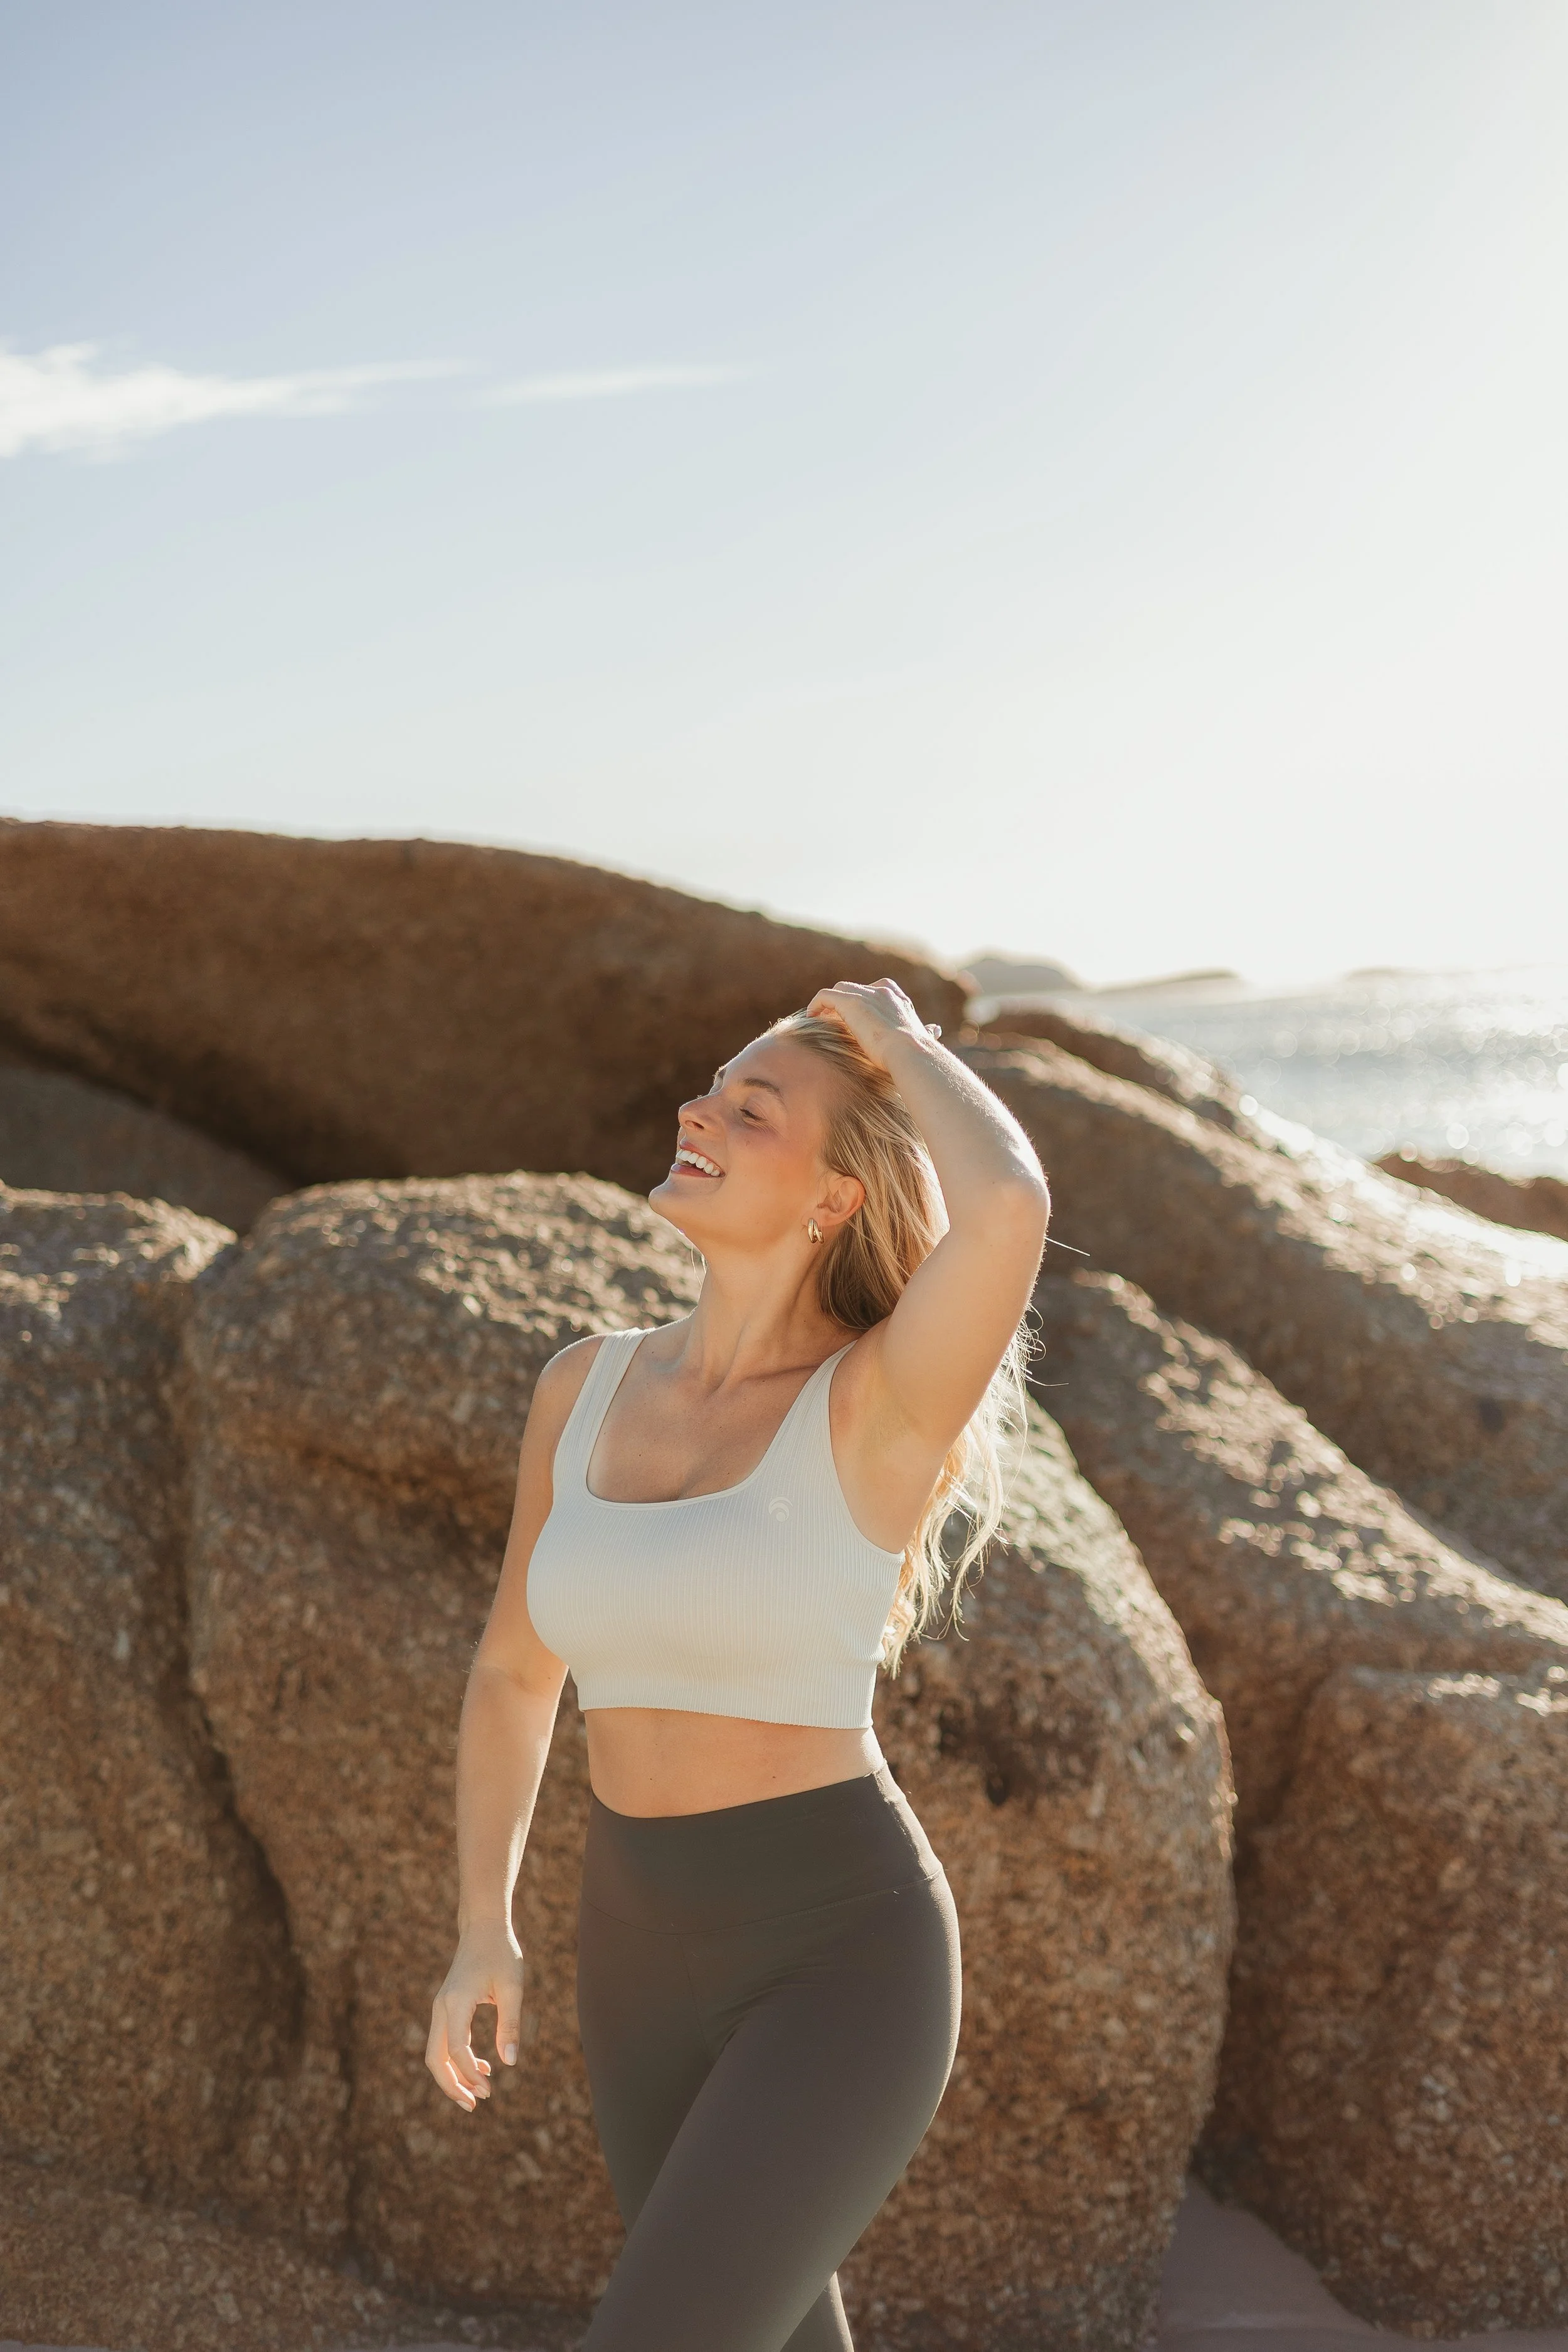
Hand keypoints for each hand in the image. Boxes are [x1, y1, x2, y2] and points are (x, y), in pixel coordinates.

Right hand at [426, 1922, 524, 2111]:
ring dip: (452, 2076)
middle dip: (451, 2086)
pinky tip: (482, 2066)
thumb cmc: (501, 1953)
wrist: (483, 1926)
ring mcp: (440, 2007)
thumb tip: (509, 2064)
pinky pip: (444, 2041)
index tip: (489, 2089)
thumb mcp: (513, 1986)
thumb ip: (509, 2024)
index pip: (456, 2049)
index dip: (471, 2073)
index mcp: (457, 2002)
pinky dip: (457, 2060)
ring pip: (436, 2053)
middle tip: (474, 2105)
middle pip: (435, 2058)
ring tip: (477, 2094)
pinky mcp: (446, 2007)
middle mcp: (442, 2007)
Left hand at [805, 978, 937, 1071]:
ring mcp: (866, 995)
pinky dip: (816, 1004)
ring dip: (830, 1004)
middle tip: (834, 1020)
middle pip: (857, 989)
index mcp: (899, 1000)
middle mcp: (883, 992)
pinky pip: (825, 996)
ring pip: (840, 990)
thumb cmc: (917, 1052)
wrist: (910, 1053)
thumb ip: (928, 1031)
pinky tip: (811, 1018)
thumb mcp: (924, 1037)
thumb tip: (936, 1030)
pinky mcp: (851, 1002)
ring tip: (821, 1020)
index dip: (866, 1001)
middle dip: (845, 1002)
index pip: (879, 990)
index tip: (857, 1018)